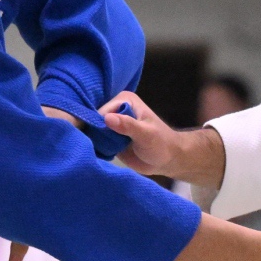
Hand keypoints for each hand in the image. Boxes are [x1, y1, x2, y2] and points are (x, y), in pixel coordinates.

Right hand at [101, 91, 222, 185]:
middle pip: (94, 119)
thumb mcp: (146, 134)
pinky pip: (96, 141)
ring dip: (92, 140)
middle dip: (92, 131)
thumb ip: (128, 125)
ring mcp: (112, 125)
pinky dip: (95, 147)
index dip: (98, 123)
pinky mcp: (110, 138)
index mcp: (125, 100)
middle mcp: (116, 109)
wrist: (168, 160)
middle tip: (92, 145)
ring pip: (93, 130)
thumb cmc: (161, 144)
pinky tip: (95, 154)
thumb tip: (107, 118)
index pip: (102, 110)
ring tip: (92, 151)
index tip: (100, 137)